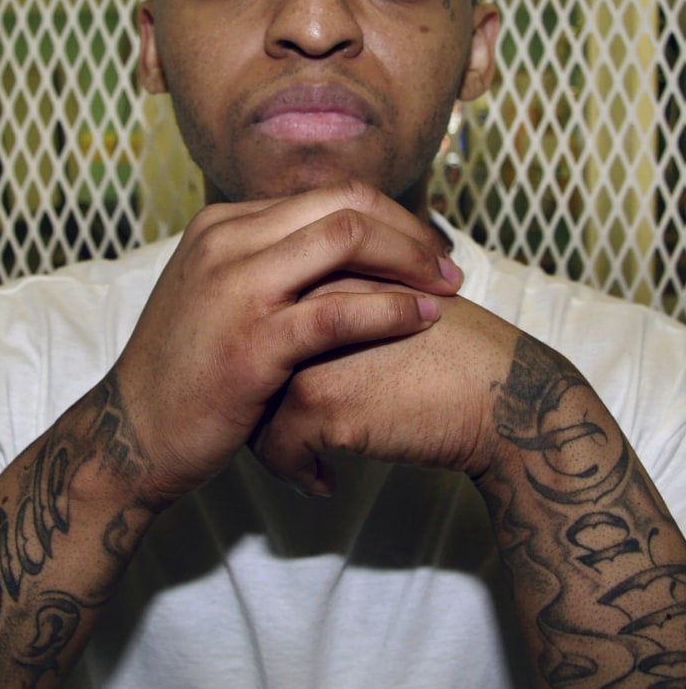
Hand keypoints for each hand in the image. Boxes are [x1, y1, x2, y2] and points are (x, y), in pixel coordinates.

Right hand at [111, 181, 462, 505]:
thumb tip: (329, 247)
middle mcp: (227, 241)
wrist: (132, 434)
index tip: (420, 248)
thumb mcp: (213, 293)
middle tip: (446, 266)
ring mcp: (236, 287)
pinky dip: (391, 310)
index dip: (385, 216)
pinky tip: (423, 321)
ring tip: (447, 290)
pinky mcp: (251, 341)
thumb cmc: (187, 369)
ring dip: (410, 260)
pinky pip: (339, 311)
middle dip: (408, 231)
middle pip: (344, 204)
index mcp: (222, 224)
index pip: (324, 195)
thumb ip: (263, 261)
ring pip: (346, 239)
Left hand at [250, 291, 518, 495]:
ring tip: (298, 458)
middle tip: (274, 426)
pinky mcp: (319, 399)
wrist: (504, 392)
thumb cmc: (458, 352)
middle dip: (257, 398)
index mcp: (325, 272)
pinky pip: (277, 448)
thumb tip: (294, 334)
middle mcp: (305, 303)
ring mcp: (307, 350)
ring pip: (253, 406)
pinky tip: (323, 482)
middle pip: (249, 357)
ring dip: (270, 441)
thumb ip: (342, 304)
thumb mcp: (395, 302)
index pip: (264, 314)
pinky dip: (295, 471)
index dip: (267, 355)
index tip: (278, 385)